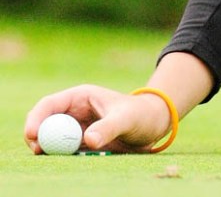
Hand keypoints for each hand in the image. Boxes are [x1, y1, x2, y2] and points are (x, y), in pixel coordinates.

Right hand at [24, 85, 171, 153]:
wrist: (152, 125)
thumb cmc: (141, 115)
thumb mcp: (126, 119)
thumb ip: (108, 128)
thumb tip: (88, 140)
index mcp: (81, 97)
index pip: (50, 104)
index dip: (37, 118)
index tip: (32, 134)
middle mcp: (74, 111)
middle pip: (44, 122)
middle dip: (36, 135)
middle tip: (38, 151)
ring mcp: (76, 127)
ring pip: (51, 138)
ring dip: (48, 147)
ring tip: (56, 155)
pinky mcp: (80, 142)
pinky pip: (62, 150)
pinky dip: (60, 156)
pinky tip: (71, 159)